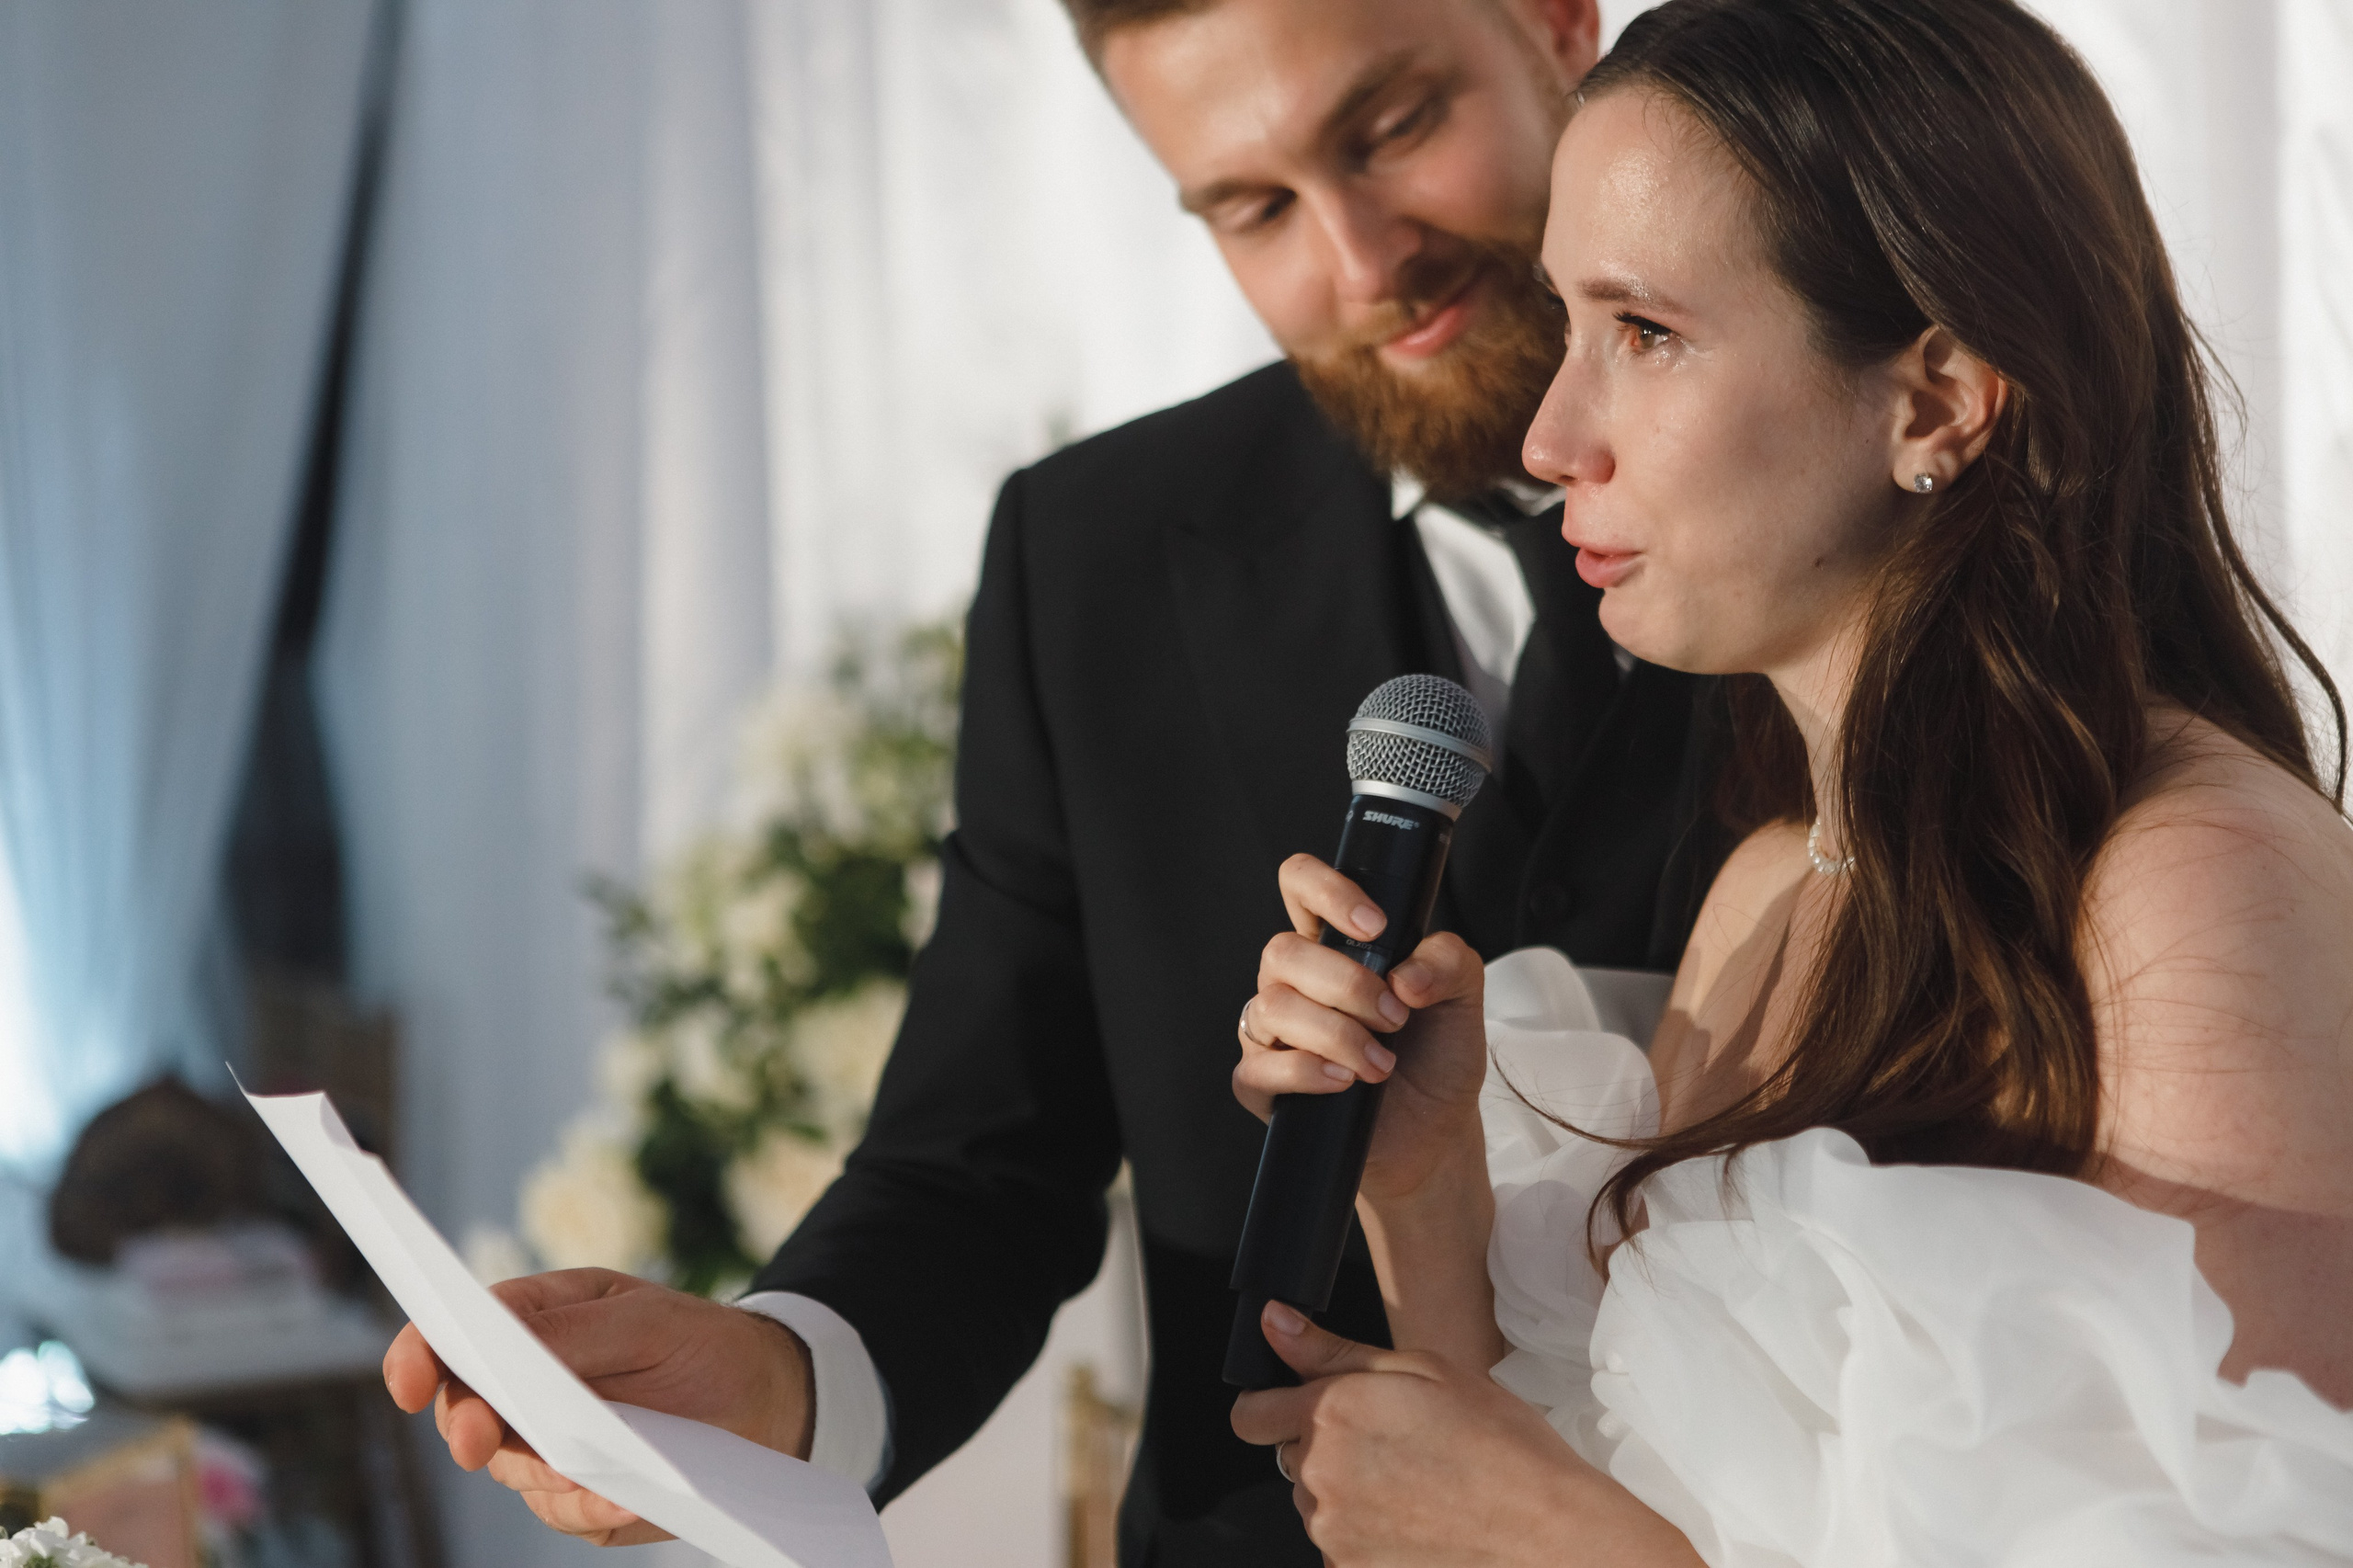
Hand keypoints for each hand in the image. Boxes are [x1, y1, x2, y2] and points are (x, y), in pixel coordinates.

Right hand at [382, 1269, 813, 1543]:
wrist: (770, 1403)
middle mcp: (529, 1387)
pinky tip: (623, 1494)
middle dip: (467, 1425)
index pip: (456, 1335)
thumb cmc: (703, 1343)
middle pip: (464, 1411)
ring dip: (543, 1468)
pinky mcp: (579, 1496)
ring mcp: (549, 1446)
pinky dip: (588, 1503)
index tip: (409, 1377)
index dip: (420, 1354)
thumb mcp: (648, 1321)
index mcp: (537, 1323)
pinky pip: (562, 1510)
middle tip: (479, 1437)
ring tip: (592, 1464)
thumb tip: (508, 1351)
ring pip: (509, 1468)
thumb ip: (575, 1332)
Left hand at [1230, 1304, 1699, 1567]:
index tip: (1295, 1407)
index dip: (1271, 1405)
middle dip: (1325, 1447)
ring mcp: (1332, 1531)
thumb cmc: (1499, 1445)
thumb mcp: (1422, 1369)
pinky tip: (1416, 1521)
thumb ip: (1333, 1351)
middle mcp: (1319, 1475)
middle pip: (1290, 1458)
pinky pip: (1341, 1546)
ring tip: (1415, 1483)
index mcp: (1330, 1413)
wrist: (1546, 1528)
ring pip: (1317, 1503)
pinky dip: (1367, 1535)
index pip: (1250, 1414)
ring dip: (1347, 1492)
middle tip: (1392, 1443)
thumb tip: (1275, 1322)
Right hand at [1234, 854, 1490, 1200]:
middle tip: (1395, 1017)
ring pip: (1273, 1007)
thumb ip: (1447, 962)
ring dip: (1337, 1035)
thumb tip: (1404, 975)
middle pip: (1283, 950)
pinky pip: (1260, 1066)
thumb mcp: (1464, 998)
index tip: (1374, 928)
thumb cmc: (1437, 1057)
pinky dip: (1306, 1072)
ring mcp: (1272, 1030)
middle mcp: (1294, 980)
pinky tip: (1343, 1083)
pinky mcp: (1261, 1082)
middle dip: (1347, 986)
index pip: (1301, 883)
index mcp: (1334, 944)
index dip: (1327, 891)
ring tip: (1381, 1064)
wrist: (1434, 1132)